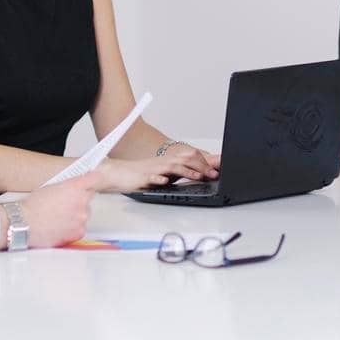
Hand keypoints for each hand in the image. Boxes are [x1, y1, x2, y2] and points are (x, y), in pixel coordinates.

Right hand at [17, 172, 101, 247]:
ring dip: (76, 215)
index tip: (92, 181)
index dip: (92, 180)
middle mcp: (82, 201)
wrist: (23, 223)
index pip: (95, 178)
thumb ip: (68, 187)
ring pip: (84, 214)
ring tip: (58, 217)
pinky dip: (73, 228)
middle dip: (79, 200)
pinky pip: (80, 228)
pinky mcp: (79, 232)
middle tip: (64, 204)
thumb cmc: (32, 206)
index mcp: (75, 186)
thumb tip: (76, 188)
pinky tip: (60, 226)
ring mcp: (82, 217)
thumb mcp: (51, 187)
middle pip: (88, 197)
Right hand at [96, 150, 216, 193]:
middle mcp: (165, 162)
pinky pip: (153, 177)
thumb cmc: (143, 173)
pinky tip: (166, 182)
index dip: (207, 161)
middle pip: (186, 159)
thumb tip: (200, 173)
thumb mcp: (165, 172)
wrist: (119, 173)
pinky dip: (160, 179)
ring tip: (199, 177)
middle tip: (214, 174)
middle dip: (202, 166)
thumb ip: (180, 172)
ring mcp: (155, 169)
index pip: (192, 157)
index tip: (220, 168)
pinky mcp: (144, 177)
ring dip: (188, 172)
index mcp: (171, 161)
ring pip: (173, 167)